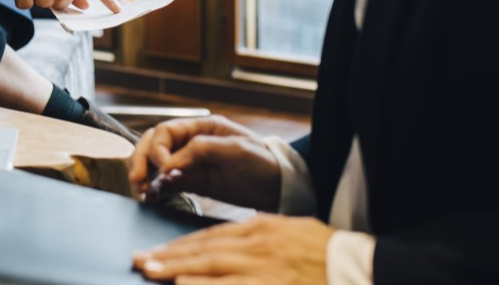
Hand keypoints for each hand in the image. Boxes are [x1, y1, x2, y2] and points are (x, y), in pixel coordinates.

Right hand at [128, 116, 281, 210]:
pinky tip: (152, 198)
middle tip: (138, 180)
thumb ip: (201, 150)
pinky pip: (164, 184)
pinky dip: (155, 189)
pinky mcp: (190, 183)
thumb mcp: (235, 149)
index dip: (158, 149)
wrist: (277, 186)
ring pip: (154, 165)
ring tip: (143, 191)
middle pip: (153, 145)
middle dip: (141, 160)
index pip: (166, 132)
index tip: (163, 168)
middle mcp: (190, 143)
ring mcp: (188, 163)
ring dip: (144, 175)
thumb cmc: (261, 160)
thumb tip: (168, 164)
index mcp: (200, 127)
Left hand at [133, 214, 334, 284]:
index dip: (182, 243)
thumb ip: (260, 237)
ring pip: (212, 266)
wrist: (360, 268)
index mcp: (263, 227)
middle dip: (169, 254)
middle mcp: (259, 243)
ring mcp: (265, 266)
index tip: (158, 249)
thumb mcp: (290, 233)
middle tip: (139, 258)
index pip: (212, 235)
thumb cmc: (326, 253)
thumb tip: (229, 246)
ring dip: (176, 268)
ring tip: (149, 270)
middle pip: (205, 248)